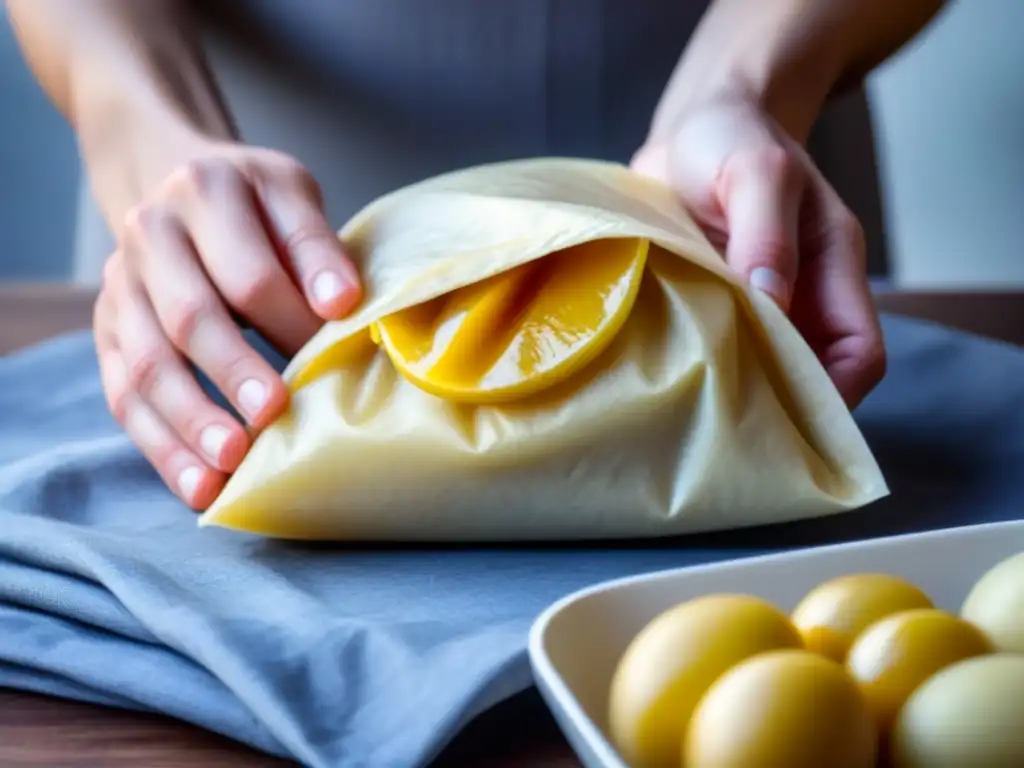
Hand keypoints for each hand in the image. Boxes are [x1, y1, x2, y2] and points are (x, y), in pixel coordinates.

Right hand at [94, 141, 361, 508]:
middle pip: (190, 316)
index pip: (249, 269)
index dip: (292, 317)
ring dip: (191, 420)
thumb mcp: (290, 195)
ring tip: (232, 464)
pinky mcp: (106, 333)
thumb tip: (342, 304)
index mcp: (204, 193)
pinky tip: (200, 486)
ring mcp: (119, 287)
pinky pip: (123, 398)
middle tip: (275, 414)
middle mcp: (150, 236)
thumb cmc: (254, 205)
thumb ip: (313, 245)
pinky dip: (163, 447)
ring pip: (146, 364)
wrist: (174, 183)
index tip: (332, 355)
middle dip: (234, 371)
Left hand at [631, 96, 884, 407]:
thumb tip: (771, 304)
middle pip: (809, 375)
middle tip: (727, 425)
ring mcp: (755, 306)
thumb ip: (766, 235)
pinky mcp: (713, 306)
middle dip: (778, 405)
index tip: (786, 418)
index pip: (859, 352)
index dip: (835, 393)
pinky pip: (717, 351)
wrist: (688, 129)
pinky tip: (670, 380)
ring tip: (694, 409)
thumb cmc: (731, 137)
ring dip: (734, 389)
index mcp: (831, 266)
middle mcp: (800, 295)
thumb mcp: (755, 171)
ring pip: (761, 369)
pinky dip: (700, 368)